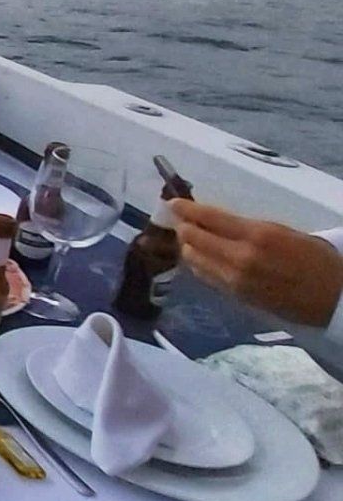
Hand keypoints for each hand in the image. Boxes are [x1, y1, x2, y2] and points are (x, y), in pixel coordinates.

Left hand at [170, 197, 342, 327]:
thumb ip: (246, 228)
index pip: (211, 219)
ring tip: (186, 238)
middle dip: (183, 228)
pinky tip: (198, 258)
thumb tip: (216, 222)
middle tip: (178, 220)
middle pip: (196, 240)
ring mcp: (236, 280)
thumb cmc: (314, 258)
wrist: (333, 297)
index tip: (173, 203)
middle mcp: (241, 258)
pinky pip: (207, 277)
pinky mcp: (236, 297)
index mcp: (257, 235)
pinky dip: (198, 265)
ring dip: (187, 247)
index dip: (188, 210)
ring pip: (196, 260)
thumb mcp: (282, 232)